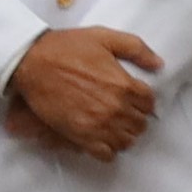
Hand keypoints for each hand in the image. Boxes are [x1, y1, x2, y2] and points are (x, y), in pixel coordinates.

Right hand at [5, 24, 163, 157]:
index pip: (150, 104)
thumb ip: (136, 49)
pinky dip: (108, 149)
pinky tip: (101, 137)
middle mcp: (116, 109)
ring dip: (123, 134)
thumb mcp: (104, 37)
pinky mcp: (82, 136)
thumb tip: (158, 64)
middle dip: (134, 117)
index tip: (132, 97)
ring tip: (112, 124)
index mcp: (124, 85)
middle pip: (140, 125)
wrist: (33, 62)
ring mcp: (99, 125)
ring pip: (127, 141)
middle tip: (121, 110)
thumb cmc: (66, 48)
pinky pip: (107, 154)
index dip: (142, 99)